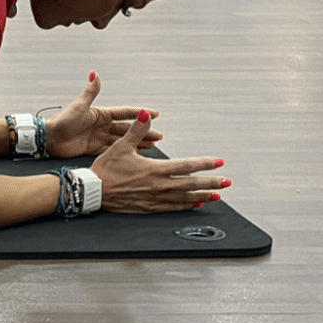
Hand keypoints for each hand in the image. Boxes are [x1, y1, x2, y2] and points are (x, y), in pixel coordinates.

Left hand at [46, 72, 162, 157]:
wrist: (49, 139)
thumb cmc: (62, 121)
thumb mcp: (79, 106)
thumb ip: (90, 92)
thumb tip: (94, 73)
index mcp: (100, 114)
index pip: (125, 113)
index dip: (140, 114)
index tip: (155, 114)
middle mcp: (102, 125)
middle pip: (127, 129)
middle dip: (143, 132)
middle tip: (159, 136)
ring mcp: (99, 137)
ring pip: (123, 140)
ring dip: (137, 142)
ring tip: (152, 146)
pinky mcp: (94, 149)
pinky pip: (113, 150)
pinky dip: (125, 152)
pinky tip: (135, 155)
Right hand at [91, 109, 228, 212]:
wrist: (94, 191)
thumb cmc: (106, 169)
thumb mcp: (121, 146)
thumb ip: (137, 130)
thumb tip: (146, 114)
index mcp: (155, 169)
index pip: (187, 166)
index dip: (205, 164)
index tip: (219, 162)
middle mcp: (159, 185)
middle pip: (192, 184)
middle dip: (212, 182)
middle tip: (227, 182)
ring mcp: (156, 198)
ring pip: (186, 197)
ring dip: (203, 195)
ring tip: (218, 196)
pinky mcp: (150, 207)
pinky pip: (174, 208)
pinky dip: (187, 205)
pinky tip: (195, 204)